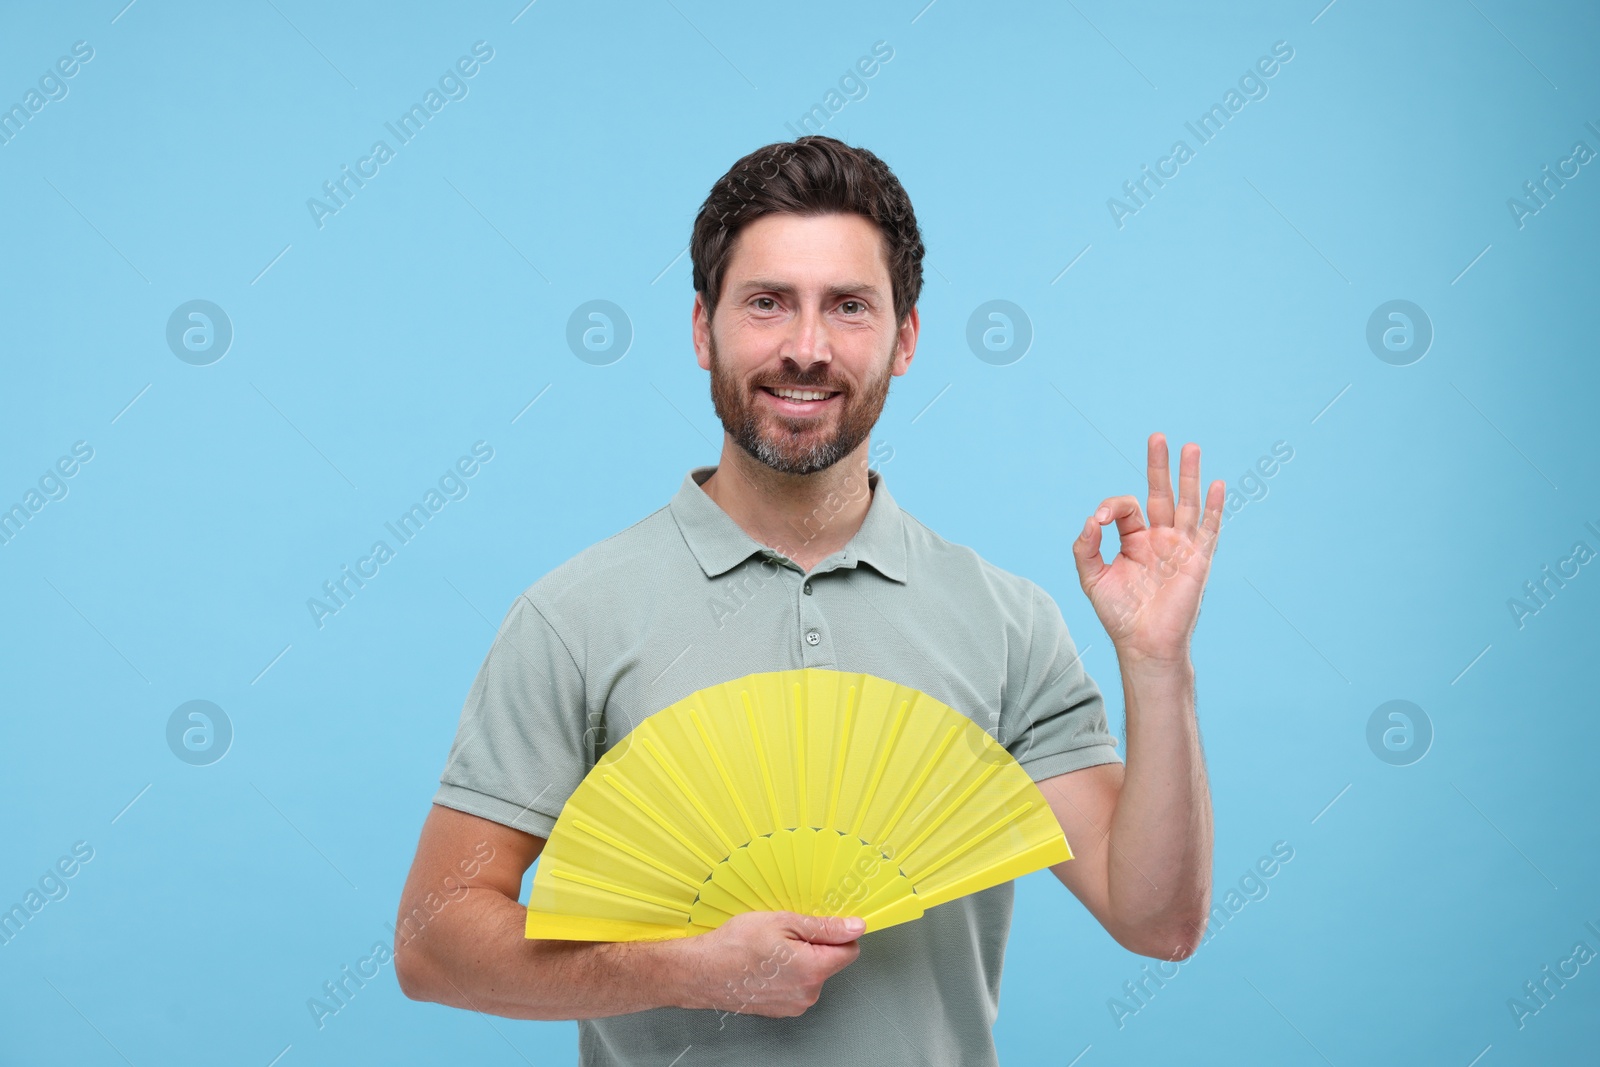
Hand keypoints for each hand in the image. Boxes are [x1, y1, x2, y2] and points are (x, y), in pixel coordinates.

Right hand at [674, 911, 863, 1018]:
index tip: (819, 925)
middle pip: (830, 962)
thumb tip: (855, 927)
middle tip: (783, 936)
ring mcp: (794, 1005)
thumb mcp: (782, 922)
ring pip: (812, 974)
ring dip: (799, 961)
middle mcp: (808, 994)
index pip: (850, 950)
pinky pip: (796, 986)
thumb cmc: (735, 946)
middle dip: (814, 946)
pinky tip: (764, 965)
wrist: (701, 972)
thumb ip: (824, 927)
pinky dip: (786, 974)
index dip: (838, 933)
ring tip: (770, 951)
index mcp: (813, 970)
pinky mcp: (781, 1010)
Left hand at [1072, 433, 1223, 665]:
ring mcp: (1180, 546)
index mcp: (1134, 540)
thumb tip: (1091, 518)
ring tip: (1190, 446)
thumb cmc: (1119, 614)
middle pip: (1160, 493)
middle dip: (1158, 465)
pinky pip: (1208, 528)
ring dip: (1189, 475)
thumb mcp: (1092, 577)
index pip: (1126, 508)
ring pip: (1186, 502)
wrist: (1144, 643)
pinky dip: (1214, 507)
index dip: (1111, 507)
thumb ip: (1086, 546)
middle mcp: (1159, 538)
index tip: (1099, 520)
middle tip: (1157, 437)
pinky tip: (1216, 484)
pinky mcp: (1198, 559)